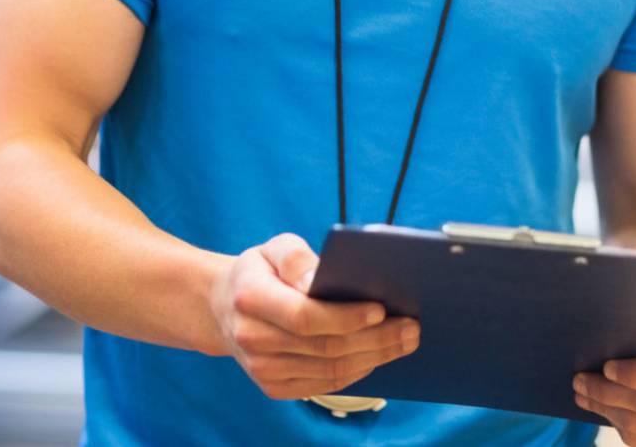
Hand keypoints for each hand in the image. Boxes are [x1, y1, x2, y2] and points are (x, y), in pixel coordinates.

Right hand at [207, 233, 417, 401]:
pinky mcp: (273, 387)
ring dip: (373, 358)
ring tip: (404, 342)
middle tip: (411, 328)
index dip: (346, 317)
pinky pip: (323, 385)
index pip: (305, 317)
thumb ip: (296, 257)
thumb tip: (318, 280)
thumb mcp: (273, 247)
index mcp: (251, 298)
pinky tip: (378, 357)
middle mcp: (252, 339)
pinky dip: (356, 373)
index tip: (381, 309)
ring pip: (329, 370)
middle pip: (324, 347)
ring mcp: (261, 369)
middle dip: (375, 339)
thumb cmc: (262, 271)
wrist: (225, 308)